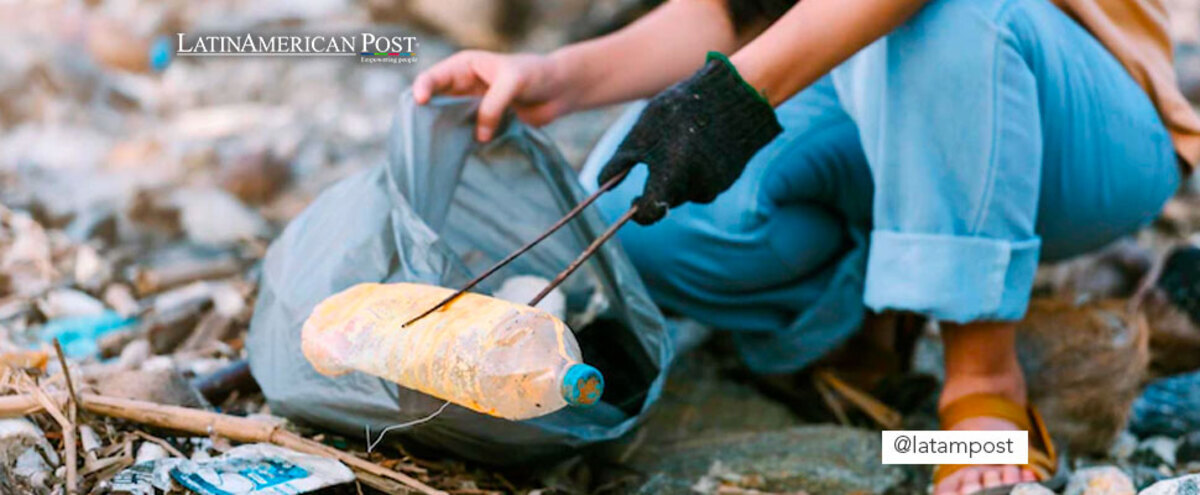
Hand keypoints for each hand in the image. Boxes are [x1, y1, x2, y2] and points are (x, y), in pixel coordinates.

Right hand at [413, 51, 573, 141]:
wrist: (559, 90)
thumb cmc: (536, 75)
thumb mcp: (513, 82)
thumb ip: (493, 105)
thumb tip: (478, 136)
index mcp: (464, 67)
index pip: (434, 77)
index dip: (423, 89)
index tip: (420, 102)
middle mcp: (463, 86)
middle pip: (434, 102)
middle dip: (426, 116)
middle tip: (419, 133)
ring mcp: (472, 107)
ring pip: (448, 121)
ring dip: (444, 133)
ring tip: (435, 148)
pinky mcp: (484, 125)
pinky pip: (466, 135)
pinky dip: (462, 144)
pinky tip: (458, 155)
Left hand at [598, 53, 782, 224]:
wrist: (735, 96)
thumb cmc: (681, 111)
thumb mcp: (642, 131)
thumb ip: (621, 161)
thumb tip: (602, 183)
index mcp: (670, 179)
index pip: (649, 214)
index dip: (637, 210)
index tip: (632, 199)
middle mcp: (695, 188)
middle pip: (667, 200)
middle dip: (658, 185)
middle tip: (656, 156)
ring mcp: (716, 185)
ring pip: (686, 191)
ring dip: (677, 176)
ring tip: (680, 142)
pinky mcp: (729, 178)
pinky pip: (704, 183)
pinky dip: (696, 170)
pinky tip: (698, 144)